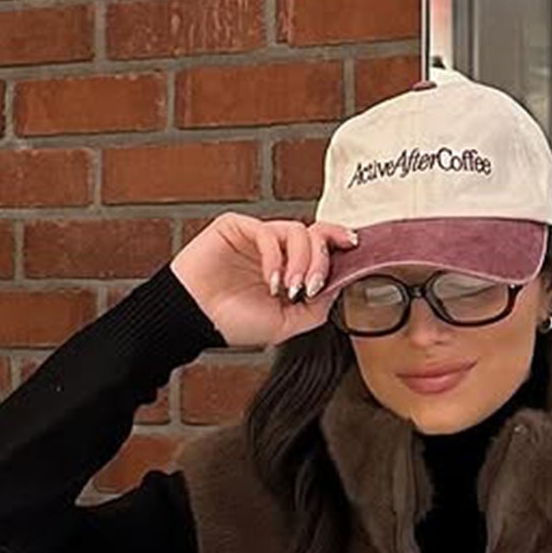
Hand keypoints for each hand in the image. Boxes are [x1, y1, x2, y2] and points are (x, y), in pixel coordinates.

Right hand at [169, 212, 358, 349]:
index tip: (355, 246)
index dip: (338, 241)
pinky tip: (270, 280)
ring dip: (300, 261)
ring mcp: (257, 236)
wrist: (196, 319)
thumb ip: (315, 308)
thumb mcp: (285, 325)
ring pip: (296, 231)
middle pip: (314, 235)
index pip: (321, 245)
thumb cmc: (232, 321)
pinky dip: (275, 257)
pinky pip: (267, 232)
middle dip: (319, 261)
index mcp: (289, 267)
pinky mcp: (237, 227)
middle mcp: (276, 249)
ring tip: (289, 288)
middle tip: (309, 286)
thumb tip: (339, 288)